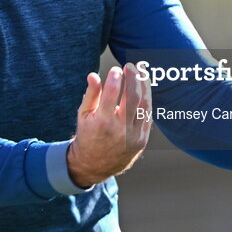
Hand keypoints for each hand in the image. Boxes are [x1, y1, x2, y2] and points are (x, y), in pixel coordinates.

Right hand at [67, 64, 152, 187]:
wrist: (95, 165)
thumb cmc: (87, 135)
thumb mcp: (84, 115)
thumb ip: (91, 94)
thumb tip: (94, 75)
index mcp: (102, 122)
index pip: (112, 94)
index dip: (116, 78)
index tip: (116, 68)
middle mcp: (120, 129)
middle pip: (132, 97)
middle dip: (133, 78)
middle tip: (131, 66)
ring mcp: (133, 136)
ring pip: (144, 105)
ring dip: (144, 86)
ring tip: (140, 74)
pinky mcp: (142, 140)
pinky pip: (147, 116)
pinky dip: (146, 101)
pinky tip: (143, 90)